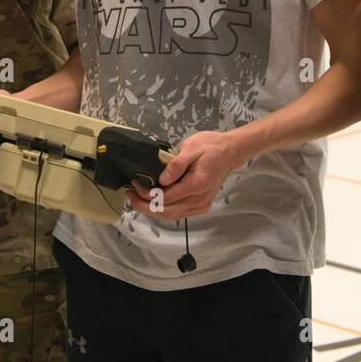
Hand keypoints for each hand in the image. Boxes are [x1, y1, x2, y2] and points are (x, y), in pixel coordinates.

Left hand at [125, 129, 243, 219]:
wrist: (231, 151)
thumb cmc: (211, 146)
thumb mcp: (191, 147)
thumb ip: (176, 165)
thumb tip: (161, 180)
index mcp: (197, 185)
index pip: (164, 198)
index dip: (145, 194)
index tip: (134, 182)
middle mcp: (199, 200)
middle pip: (165, 211)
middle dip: (143, 205)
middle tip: (129, 194)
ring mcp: (201, 205)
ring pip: (170, 215)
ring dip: (152, 209)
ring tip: (136, 197)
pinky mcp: (201, 205)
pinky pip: (178, 213)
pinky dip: (163, 209)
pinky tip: (152, 200)